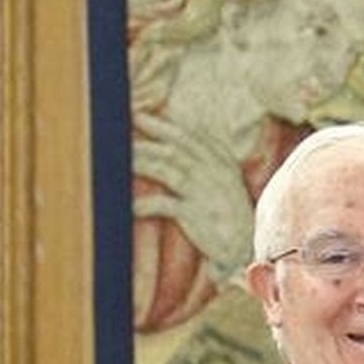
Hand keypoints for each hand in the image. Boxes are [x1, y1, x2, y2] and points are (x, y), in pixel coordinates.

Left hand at [132, 111, 258, 277]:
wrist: (243, 247)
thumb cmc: (228, 212)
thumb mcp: (226, 179)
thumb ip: (208, 157)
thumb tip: (182, 134)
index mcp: (221, 162)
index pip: (190, 137)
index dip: (163, 125)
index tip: (138, 117)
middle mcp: (214, 173)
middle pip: (176, 148)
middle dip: (149, 137)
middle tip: (121, 130)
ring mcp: (205, 194)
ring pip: (167, 170)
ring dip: (142, 163)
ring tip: (120, 161)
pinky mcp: (197, 216)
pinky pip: (166, 205)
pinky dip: (146, 205)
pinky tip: (131, 207)